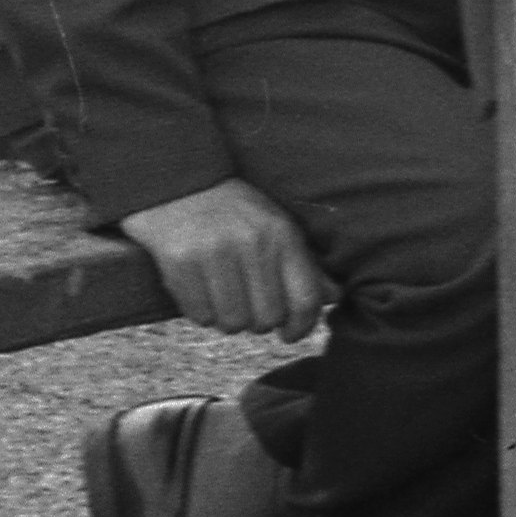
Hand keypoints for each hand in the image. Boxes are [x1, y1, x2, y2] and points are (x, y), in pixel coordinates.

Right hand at [120, 178, 330, 343]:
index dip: (302, 327)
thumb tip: (335, 297)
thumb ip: (305, 264)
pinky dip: (201, 312)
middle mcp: (252, 243)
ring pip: (232, 323)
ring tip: (223, 296)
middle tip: (248, 305)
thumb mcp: (277, 226)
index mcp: (282, 234)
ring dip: (228, 319)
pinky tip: (200, 290)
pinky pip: (199, 316)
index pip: (305, 299)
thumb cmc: (235, 212)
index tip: (290, 335)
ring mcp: (214, 253)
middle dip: (259, 322)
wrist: (179, 182)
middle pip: (267, 318)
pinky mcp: (179, 263)